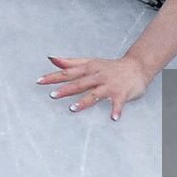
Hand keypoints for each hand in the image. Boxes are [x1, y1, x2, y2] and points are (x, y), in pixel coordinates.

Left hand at [38, 55, 152, 120]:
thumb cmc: (110, 66)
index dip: (53, 77)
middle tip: (52, 95)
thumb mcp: (90, 62)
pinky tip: (113, 118)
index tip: (39, 81)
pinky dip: (116, 110)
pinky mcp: (121, 94)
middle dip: (66, 89)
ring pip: (95, 94)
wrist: (137, 66)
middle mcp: (97, 76)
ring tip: (73, 109)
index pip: (68, 73)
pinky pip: (118, 103)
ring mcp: (109, 85)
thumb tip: (51, 58)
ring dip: (84, 102)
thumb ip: (70, 62)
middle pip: (79, 83)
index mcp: (89, 69)